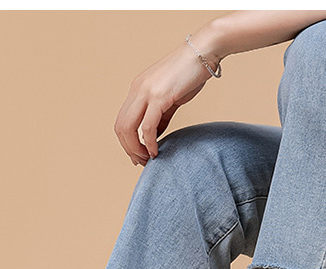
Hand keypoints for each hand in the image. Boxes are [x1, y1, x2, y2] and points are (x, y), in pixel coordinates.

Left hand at [113, 36, 219, 165]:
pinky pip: (147, 127)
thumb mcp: (171, 97)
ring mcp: (146, 92)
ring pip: (128, 128)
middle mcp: (137, 89)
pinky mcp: (159, 96)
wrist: (205, 51)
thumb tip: (155, 135)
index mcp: (138, 88)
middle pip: (120, 127)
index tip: (138, 154)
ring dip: (135, 149)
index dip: (127, 142)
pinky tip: (156, 151)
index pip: (122, 120)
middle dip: (128, 149)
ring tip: (147, 159)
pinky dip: (149, 143)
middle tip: (141, 161)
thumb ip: (161, 116)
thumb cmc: (191, 73)